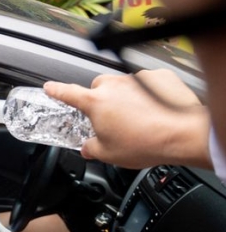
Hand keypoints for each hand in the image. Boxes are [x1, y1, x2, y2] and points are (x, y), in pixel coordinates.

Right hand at [44, 70, 211, 169]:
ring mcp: (137, 78)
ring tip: (139, 118)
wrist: (182, 135)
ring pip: (124, 85)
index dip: (56, 90)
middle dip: (101, 100)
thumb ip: (92, 148)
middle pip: (99, 88)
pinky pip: (147, 84)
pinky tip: (155, 111)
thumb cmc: (145, 143)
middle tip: (111, 118)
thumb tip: (88, 148)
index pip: (68, 93)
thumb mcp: (108, 154)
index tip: (49, 87)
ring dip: (126, 98)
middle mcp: (114, 85)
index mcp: (96, 103)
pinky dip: (148, 94)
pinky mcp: (159, 77)